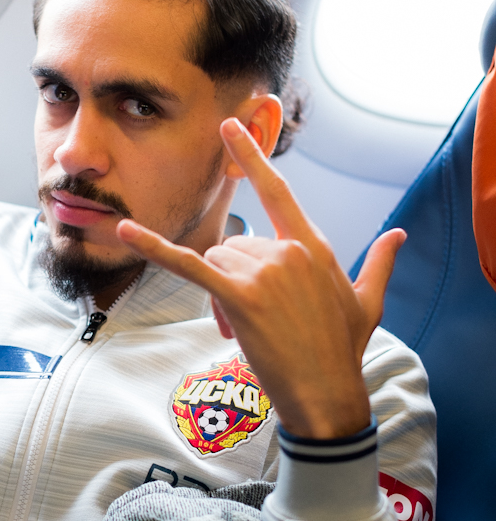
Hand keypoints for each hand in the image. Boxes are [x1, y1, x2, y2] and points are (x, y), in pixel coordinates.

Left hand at [116, 118, 405, 438]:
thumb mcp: (367, 302)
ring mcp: (264, 272)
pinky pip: (187, 264)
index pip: (277, 191)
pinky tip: (123, 229)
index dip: (252, 157)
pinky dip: (153, 247)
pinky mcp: (239, 297)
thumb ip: (379, 263)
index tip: (231, 127)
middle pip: (233, 245)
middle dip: (234, 280)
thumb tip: (398, 234)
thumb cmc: (344, 350)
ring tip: (246, 330)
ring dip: (221, 296)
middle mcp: (288, 251)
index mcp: (314, 246)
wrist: (328, 393)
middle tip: (257, 321)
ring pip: (215, 263)